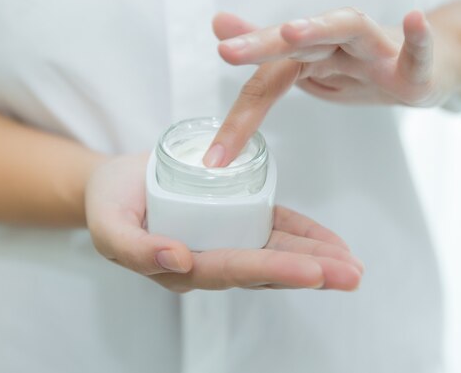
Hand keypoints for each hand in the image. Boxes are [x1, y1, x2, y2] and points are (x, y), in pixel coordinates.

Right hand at [85, 154, 362, 292]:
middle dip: (310, 272)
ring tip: (352, 265)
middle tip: (350, 275)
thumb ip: (134, 248)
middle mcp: (210, 260)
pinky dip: (303, 235)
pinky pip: (273, 228)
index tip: (311, 272)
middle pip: (264, 269)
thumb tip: (177, 259)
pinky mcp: (236, 218)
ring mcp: (226, 239)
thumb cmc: (110, 203)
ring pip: (276, 252)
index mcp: (182, 267)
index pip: (232, 270)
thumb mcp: (108, 226)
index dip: (272, 271)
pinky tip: (330, 243)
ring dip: (316, 258)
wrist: (117, 185)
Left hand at [203, 9, 444, 167]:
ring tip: (291, 30)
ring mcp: (375, 51)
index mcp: (309, 55)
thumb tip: (219, 26)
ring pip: (348, 30)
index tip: (215, 158)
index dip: (239, 118)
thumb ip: (267, 54)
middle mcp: (337, 46)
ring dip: (320, 27)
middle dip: (261, 45)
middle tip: (226, 52)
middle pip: (298, 43)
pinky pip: (416, 52)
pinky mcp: (412, 67)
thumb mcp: (309, 65)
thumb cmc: (360, 66)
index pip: (267, 82)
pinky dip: (416, 38)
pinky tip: (413, 19)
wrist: (422, 64)